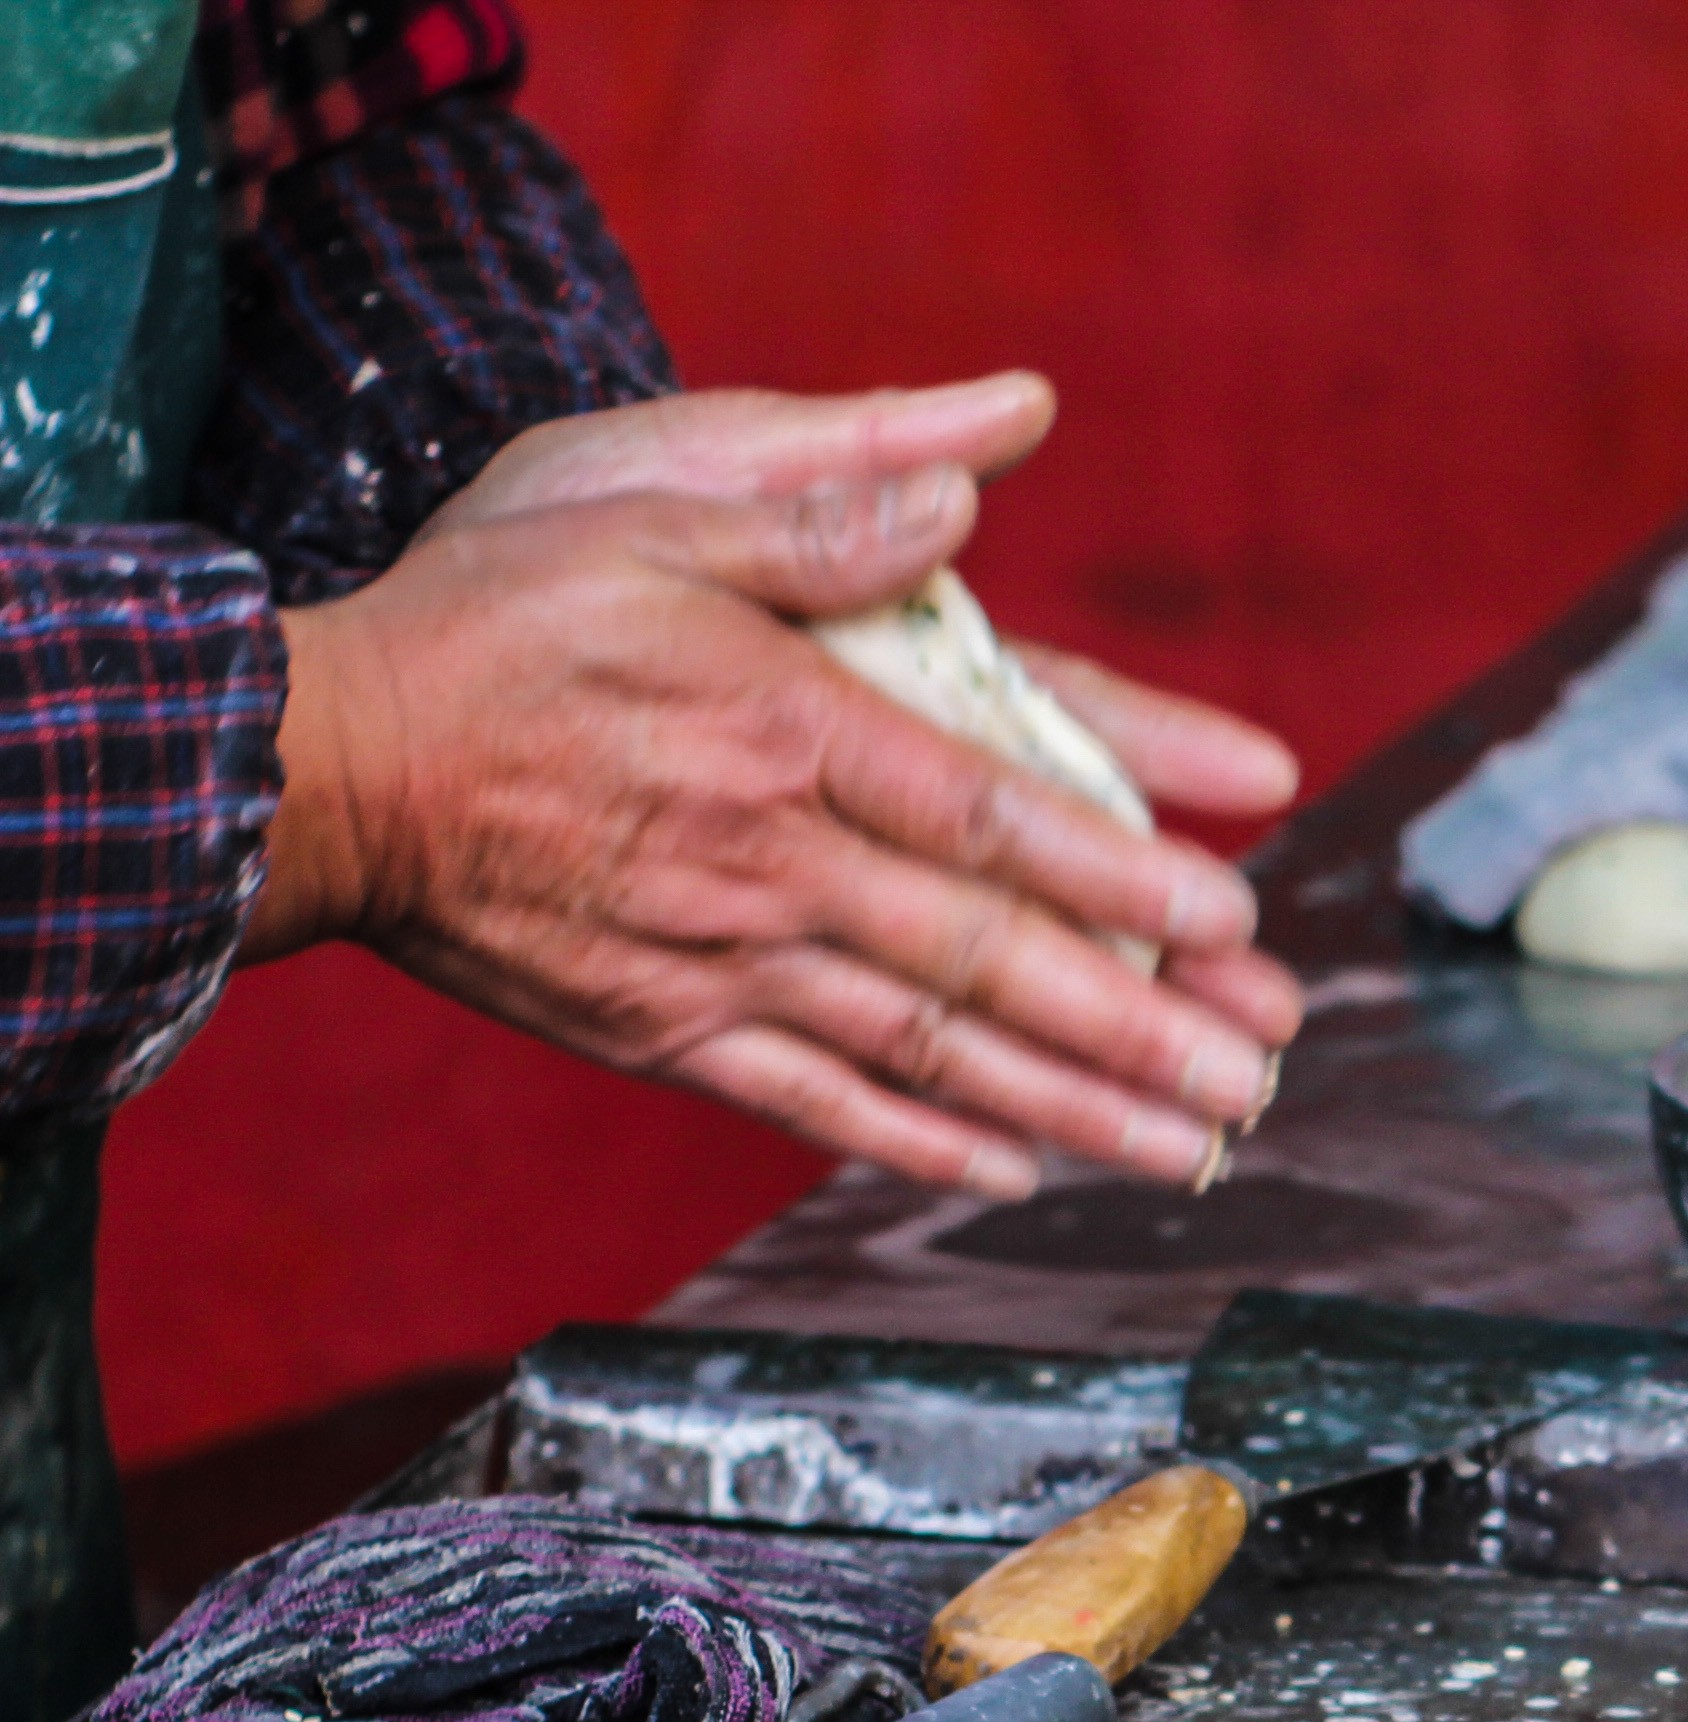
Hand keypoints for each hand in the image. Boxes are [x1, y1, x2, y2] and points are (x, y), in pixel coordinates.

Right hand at [249, 376, 1304, 1199]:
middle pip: (987, 960)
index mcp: (785, 727)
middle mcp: (769, 862)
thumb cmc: (490, 613)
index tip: (1230, 917)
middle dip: (1139, 1023)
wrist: (318, 760)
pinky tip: (1019, 1169)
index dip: (1120, 873)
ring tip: (1192, 1145)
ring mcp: (719, 962)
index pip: (990, 813)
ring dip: (1072, 1105)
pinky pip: (817, 1105)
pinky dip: (923, 1144)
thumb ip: (820, 504)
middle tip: (1260, 1070)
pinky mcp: (666, 1030)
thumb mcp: (644, 502)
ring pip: (930, 1052)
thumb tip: (977, 477)